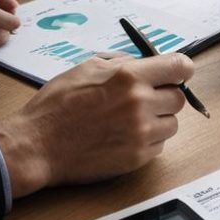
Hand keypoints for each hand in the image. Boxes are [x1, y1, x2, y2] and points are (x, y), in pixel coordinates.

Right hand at [0, 53, 193, 197]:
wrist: (37, 144)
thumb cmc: (57, 105)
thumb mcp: (86, 67)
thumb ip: (122, 62)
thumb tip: (144, 61)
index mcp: (129, 77)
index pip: (179, 66)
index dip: (182, 68)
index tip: (181, 72)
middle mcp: (140, 104)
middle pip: (179, 98)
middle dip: (165, 96)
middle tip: (146, 98)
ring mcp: (141, 133)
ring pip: (172, 123)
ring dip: (158, 120)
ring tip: (130, 120)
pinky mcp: (137, 157)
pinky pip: (159, 145)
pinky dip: (147, 140)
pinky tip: (123, 136)